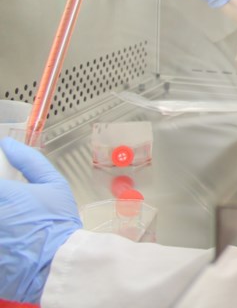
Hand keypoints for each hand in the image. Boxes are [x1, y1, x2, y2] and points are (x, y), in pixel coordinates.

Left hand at [0, 138, 81, 303]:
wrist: (58, 264)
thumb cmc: (58, 222)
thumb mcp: (55, 186)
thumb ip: (30, 162)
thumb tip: (8, 144)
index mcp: (6, 195)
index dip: (1, 185)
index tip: (7, 188)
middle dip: (3, 203)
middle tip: (13, 207)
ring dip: (2, 222)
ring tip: (12, 225)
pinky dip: (1, 238)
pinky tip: (10, 240)